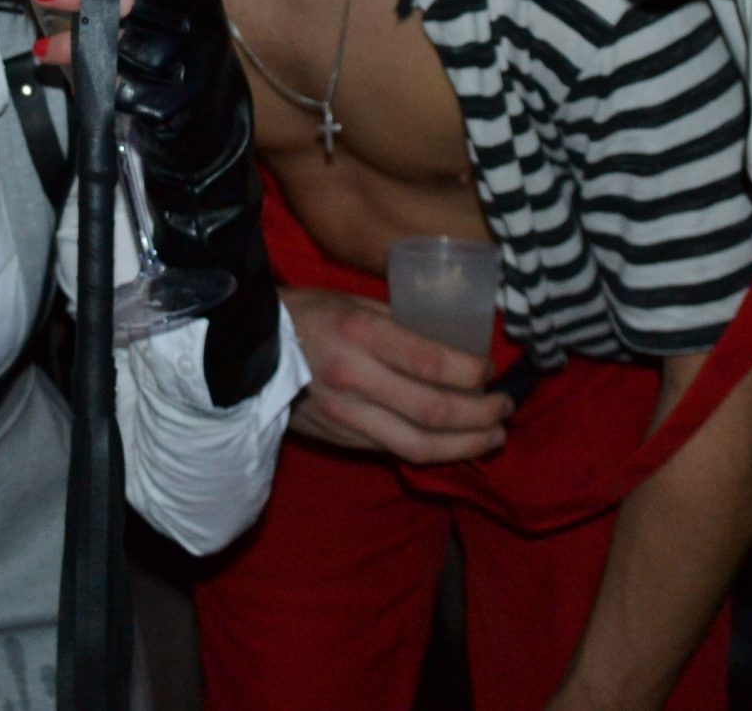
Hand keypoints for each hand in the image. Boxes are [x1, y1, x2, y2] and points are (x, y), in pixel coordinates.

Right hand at [283, 287, 510, 463]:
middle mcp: (356, 379)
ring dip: (467, 445)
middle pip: (434, 412)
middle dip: (481, 414)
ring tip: (494, 436)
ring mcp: (348, 416)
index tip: (490, 369)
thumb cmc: (305, 316)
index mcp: (360, 334)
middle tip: (506, 407)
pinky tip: (456, 445)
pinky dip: (434, 452)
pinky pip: (396, 452)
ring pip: (419, 445)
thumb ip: (400, 321)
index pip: (432, 363)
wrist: (246, 354)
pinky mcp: (342, 440)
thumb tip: (452, 338)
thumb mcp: (352, 300)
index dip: (473, 372)